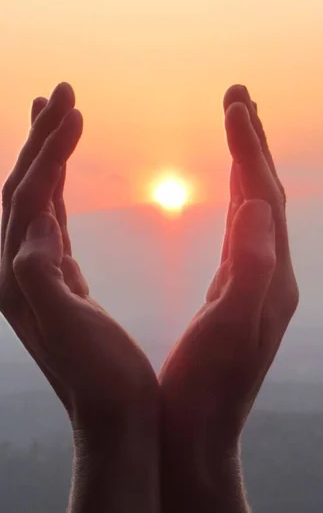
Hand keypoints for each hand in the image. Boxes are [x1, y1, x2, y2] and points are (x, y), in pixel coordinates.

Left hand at [0, 83, 158, 438]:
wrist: (115, 422)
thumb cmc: (101, 380)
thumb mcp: (71, 326)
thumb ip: (42, 271)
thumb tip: (39, 220)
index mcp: (18, 278)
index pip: (28, 196)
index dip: (49, 149)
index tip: (73, 106)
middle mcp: (17, 273)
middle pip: (22, 190)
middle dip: (42, 139)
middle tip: (61, 91)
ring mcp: (36, 277)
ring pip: (35, 203)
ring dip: (46, 158)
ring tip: (60, 117)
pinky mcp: (59, 284)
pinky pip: (51, 226)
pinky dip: (57, 193)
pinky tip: (61, 178)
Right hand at [160, 83, 298, 457]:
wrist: (200, 437)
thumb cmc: (207, 392)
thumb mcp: (229, 331)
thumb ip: (249, 268)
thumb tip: (256, 203)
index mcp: (271, 281)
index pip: (265, 200)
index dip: (250, 150)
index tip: (235, 104)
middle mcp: (272, 278)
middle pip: (268, 197)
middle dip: (253, 145)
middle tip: (239, 97)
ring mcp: (258, 287)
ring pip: (258, 213)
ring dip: (248, 167)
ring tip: (237, 128)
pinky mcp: (239, 297)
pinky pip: (244, 236)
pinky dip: (238, 201)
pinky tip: (232, 191)